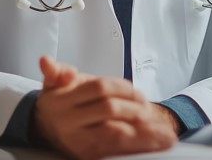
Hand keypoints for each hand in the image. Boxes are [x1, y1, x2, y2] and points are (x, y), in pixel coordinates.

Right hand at [32, 56, 178, 159]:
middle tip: (150, 109)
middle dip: (134, 107)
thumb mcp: (55, 83)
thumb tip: (45, 62)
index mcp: (61, 101)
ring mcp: (78, 141)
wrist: (46, 128)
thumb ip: (56, 72)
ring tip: (166, 133)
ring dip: (144, 131)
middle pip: (110, 109)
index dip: (123, 88)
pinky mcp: (87, 155)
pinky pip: (117, 150)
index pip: (99, 88)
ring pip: (115, 133)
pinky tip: (159, 142)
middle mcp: (68, 122)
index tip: (138, 92)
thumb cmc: (62, 101)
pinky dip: (140, 145)